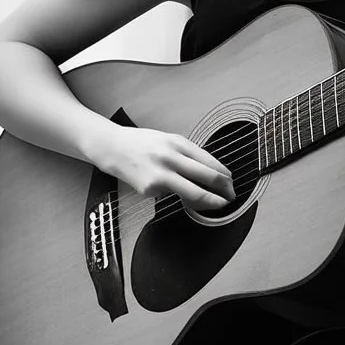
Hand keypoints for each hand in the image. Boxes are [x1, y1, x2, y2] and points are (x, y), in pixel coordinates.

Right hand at [94, 124, 235, 211]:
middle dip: (224, 190)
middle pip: (208, 178)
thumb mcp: (169, 140)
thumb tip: (211, 171)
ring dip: (210, 201)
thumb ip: (189, 154)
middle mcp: (171, 158)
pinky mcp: (150, 190)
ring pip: (194, 193)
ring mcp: (160, 175)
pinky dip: (178, 196)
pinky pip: (171, 195)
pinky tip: (174, 192)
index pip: (211, 162)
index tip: (231, 183)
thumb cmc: (143, 144)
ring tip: (217, 203)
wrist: (113, 148)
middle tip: (231, 197)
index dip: (225, 176)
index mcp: (179, 143)